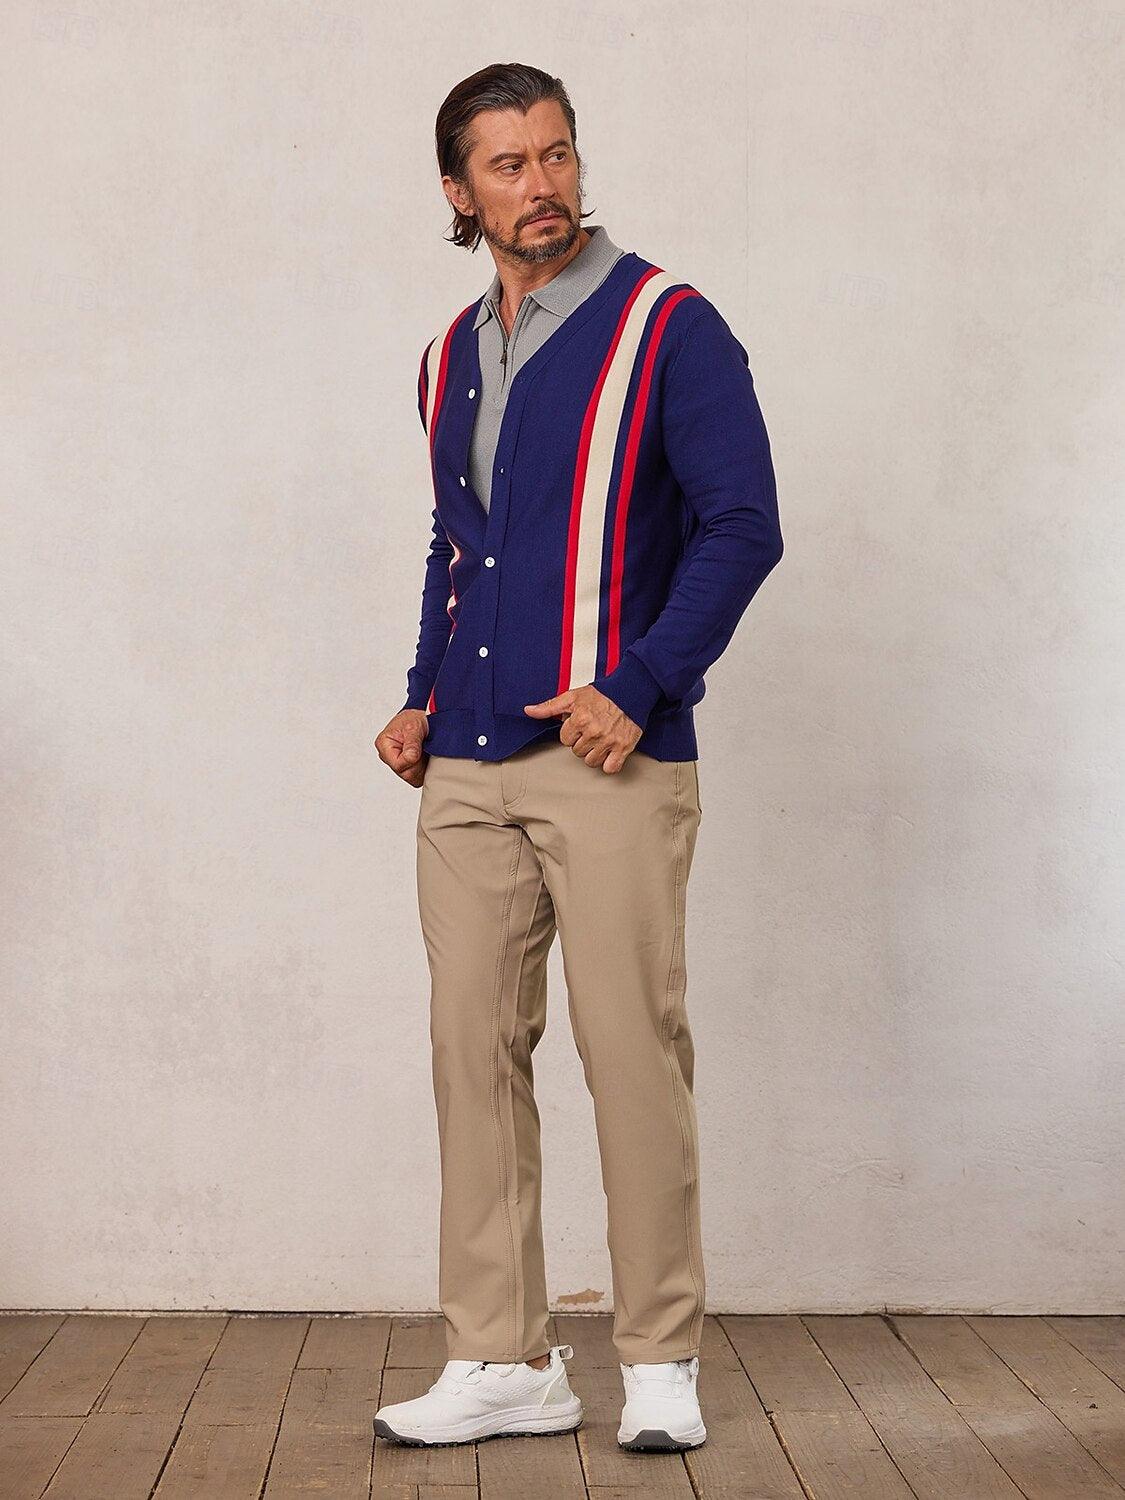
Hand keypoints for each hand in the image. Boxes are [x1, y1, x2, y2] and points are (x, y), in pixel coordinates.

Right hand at [374, 708, 429, 787]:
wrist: (422, 719)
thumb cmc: (414, 720)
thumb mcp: (414, 726)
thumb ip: (412, 743)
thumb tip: (411, 758)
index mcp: (384, 745)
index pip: (398, 765)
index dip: (413, 759)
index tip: (420, 746)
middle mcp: (388, 757)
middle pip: (406, 774)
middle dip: (419, 763)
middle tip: (424, 747)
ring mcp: (398, 765)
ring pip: (413, 778)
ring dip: (423, 766)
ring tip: (424, 750)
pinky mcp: (407, 770)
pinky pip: (418, 778)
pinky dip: (425, 769)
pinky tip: (425, 757)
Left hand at [523, 684, 641, 773]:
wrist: (630, 692)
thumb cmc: (602, 694)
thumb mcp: (572, 696)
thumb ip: (549, 706)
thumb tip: (528, 711)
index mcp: (580, 719)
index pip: (564, 739)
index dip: (571, 732)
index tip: (581, 724)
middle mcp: (594, 731)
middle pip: (577, 751)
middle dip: (582, 741)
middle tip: (592, 729)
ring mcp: (609, 741)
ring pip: (590, 761)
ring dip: (594, 753)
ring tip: (600, 739)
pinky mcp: (624, 748)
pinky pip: (610, 768)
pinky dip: (609, 763)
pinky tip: (609, 752)